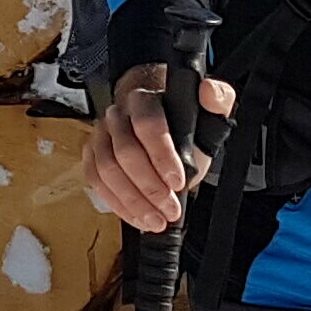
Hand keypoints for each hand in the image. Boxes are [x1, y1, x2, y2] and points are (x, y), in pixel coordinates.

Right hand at [81, 66, 235, 232]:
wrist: (161, 133)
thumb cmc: (183, 127)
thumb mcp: (208, 114)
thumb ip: (218, 100)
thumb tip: (210, 91)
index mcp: (144, 100)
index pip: (147, 123)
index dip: (162, 155)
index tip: (178, 181)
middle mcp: (117, 116)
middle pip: (125, 152)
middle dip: (149, 187)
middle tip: (170, 209)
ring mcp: (101, 136)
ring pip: (106, 170)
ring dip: (132, 201)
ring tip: (155, 220)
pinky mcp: (92, 157)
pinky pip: (96, 182)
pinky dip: (117, 204)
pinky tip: (136, 216)